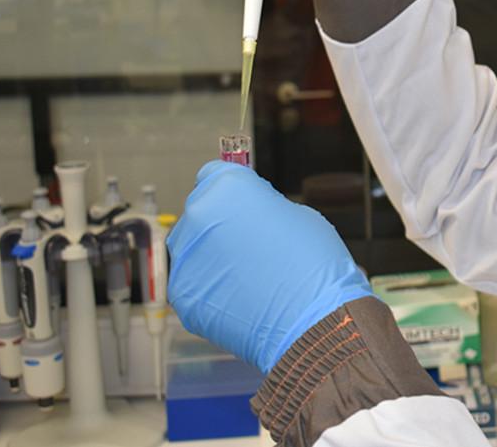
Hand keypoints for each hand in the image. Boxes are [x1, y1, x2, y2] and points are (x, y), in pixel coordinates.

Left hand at [167, 160, 372, 372]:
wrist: (313, 321)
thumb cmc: (313, 266)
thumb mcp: (297, 215)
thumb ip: (261, 209)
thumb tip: (248, 217)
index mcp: (227, 188)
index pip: (214, 175)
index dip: (232, 190)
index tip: (241, 203)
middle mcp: (198, 216)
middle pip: (201, 211)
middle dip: (221, 223)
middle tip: (251, 243)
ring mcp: (186, 258)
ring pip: (193, 248)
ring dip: (212, 254)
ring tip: (247, 274)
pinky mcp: (183, 294)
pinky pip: (194, 281)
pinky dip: (211, 286)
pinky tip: (240, 295)